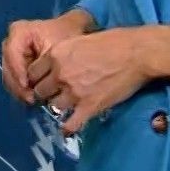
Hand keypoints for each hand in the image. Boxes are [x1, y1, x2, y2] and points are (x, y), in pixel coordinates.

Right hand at [1, 12, 92, 104]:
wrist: (74, 35)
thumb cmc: (68, 37)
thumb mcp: (59, 47)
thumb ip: (44, 65)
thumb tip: (32, 85)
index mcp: (19, 32)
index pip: (11, 53)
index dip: (17, 70)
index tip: (27, 85)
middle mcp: (11, 41)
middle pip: (8, 66)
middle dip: (19, 85)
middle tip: (31, 98)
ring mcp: (12, 54)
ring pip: (9, 76)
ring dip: (20, 91)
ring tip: (34, 101)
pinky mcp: (16, 65)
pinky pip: (14, 80)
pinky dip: (23, 91)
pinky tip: (34, 99)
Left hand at [28, 29, 153, 134]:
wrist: (136, 53)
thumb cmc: (113, 41)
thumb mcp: (80, 40)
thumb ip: (65, 53)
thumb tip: (62, 62)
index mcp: (56, 54)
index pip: (33, 72)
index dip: (37, 78)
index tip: (43, 81)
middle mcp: (60, 74)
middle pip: (40, 91)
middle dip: (46, 93)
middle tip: (54, 93)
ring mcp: (74, 92)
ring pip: (54, 106)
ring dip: (59, 106)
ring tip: (67, 105)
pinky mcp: (89, 106)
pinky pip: (71, 123)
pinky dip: (67, 128)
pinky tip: (66, 130)